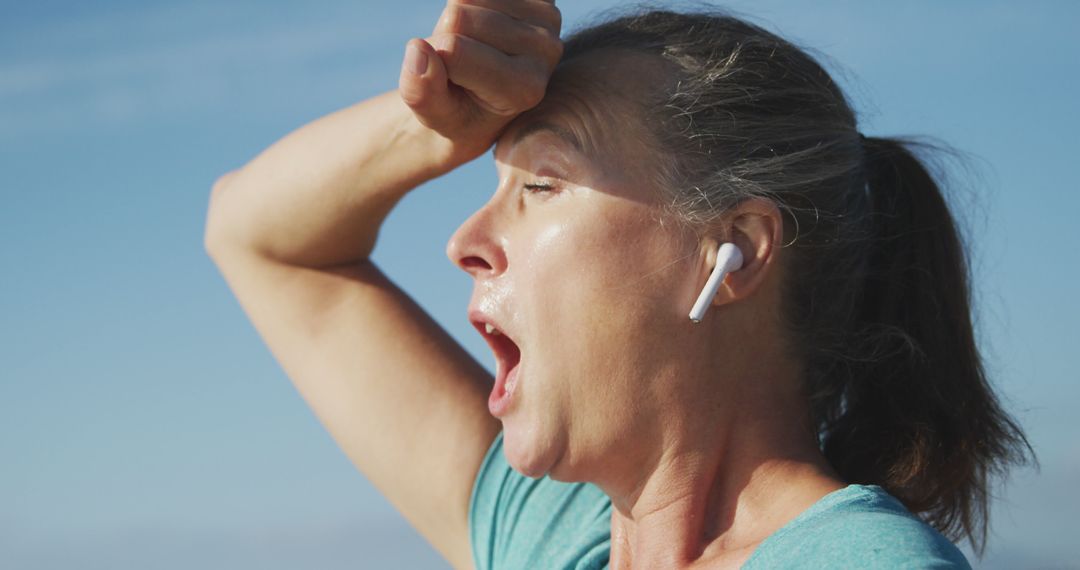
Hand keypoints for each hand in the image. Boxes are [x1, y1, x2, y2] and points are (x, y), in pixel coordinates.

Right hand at [398, 0, 562, 162]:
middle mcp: (546, 52)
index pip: (453, 49)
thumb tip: (418, 49)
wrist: (488, 99)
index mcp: (523, 89)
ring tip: (471, 44)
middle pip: (459, 16)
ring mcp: (547, 19)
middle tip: (458, 61)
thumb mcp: (435, 115)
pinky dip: (468, 3)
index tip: (445, 79)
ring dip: (457, 16)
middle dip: (445, 35)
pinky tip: (481, 27)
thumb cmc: (459, 110)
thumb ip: (422, 93)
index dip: (431, 59)